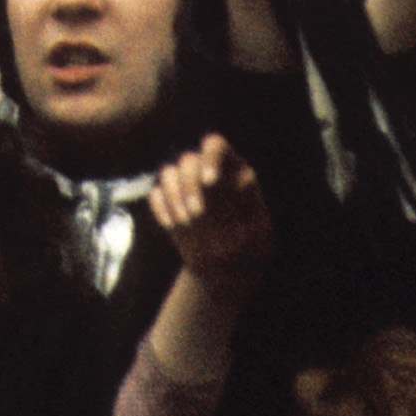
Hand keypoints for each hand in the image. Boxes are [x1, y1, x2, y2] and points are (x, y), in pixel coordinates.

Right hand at [151, 137, 271, 288]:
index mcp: (232, 170)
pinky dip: (163, 210)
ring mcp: (184, 185)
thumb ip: (251, 208)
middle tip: (197, 214)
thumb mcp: (259, 234)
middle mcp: (205, 170)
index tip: (210, 181)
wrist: (226, 270)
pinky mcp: (168, 202)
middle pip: (187, 160)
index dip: (210, 158)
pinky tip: (175, 227)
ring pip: (168, 173)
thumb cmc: (250, 249)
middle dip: (190, 186)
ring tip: (187, 222)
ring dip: (175, 197)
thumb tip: (240, 183)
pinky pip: (156, 196)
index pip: (215, 145)